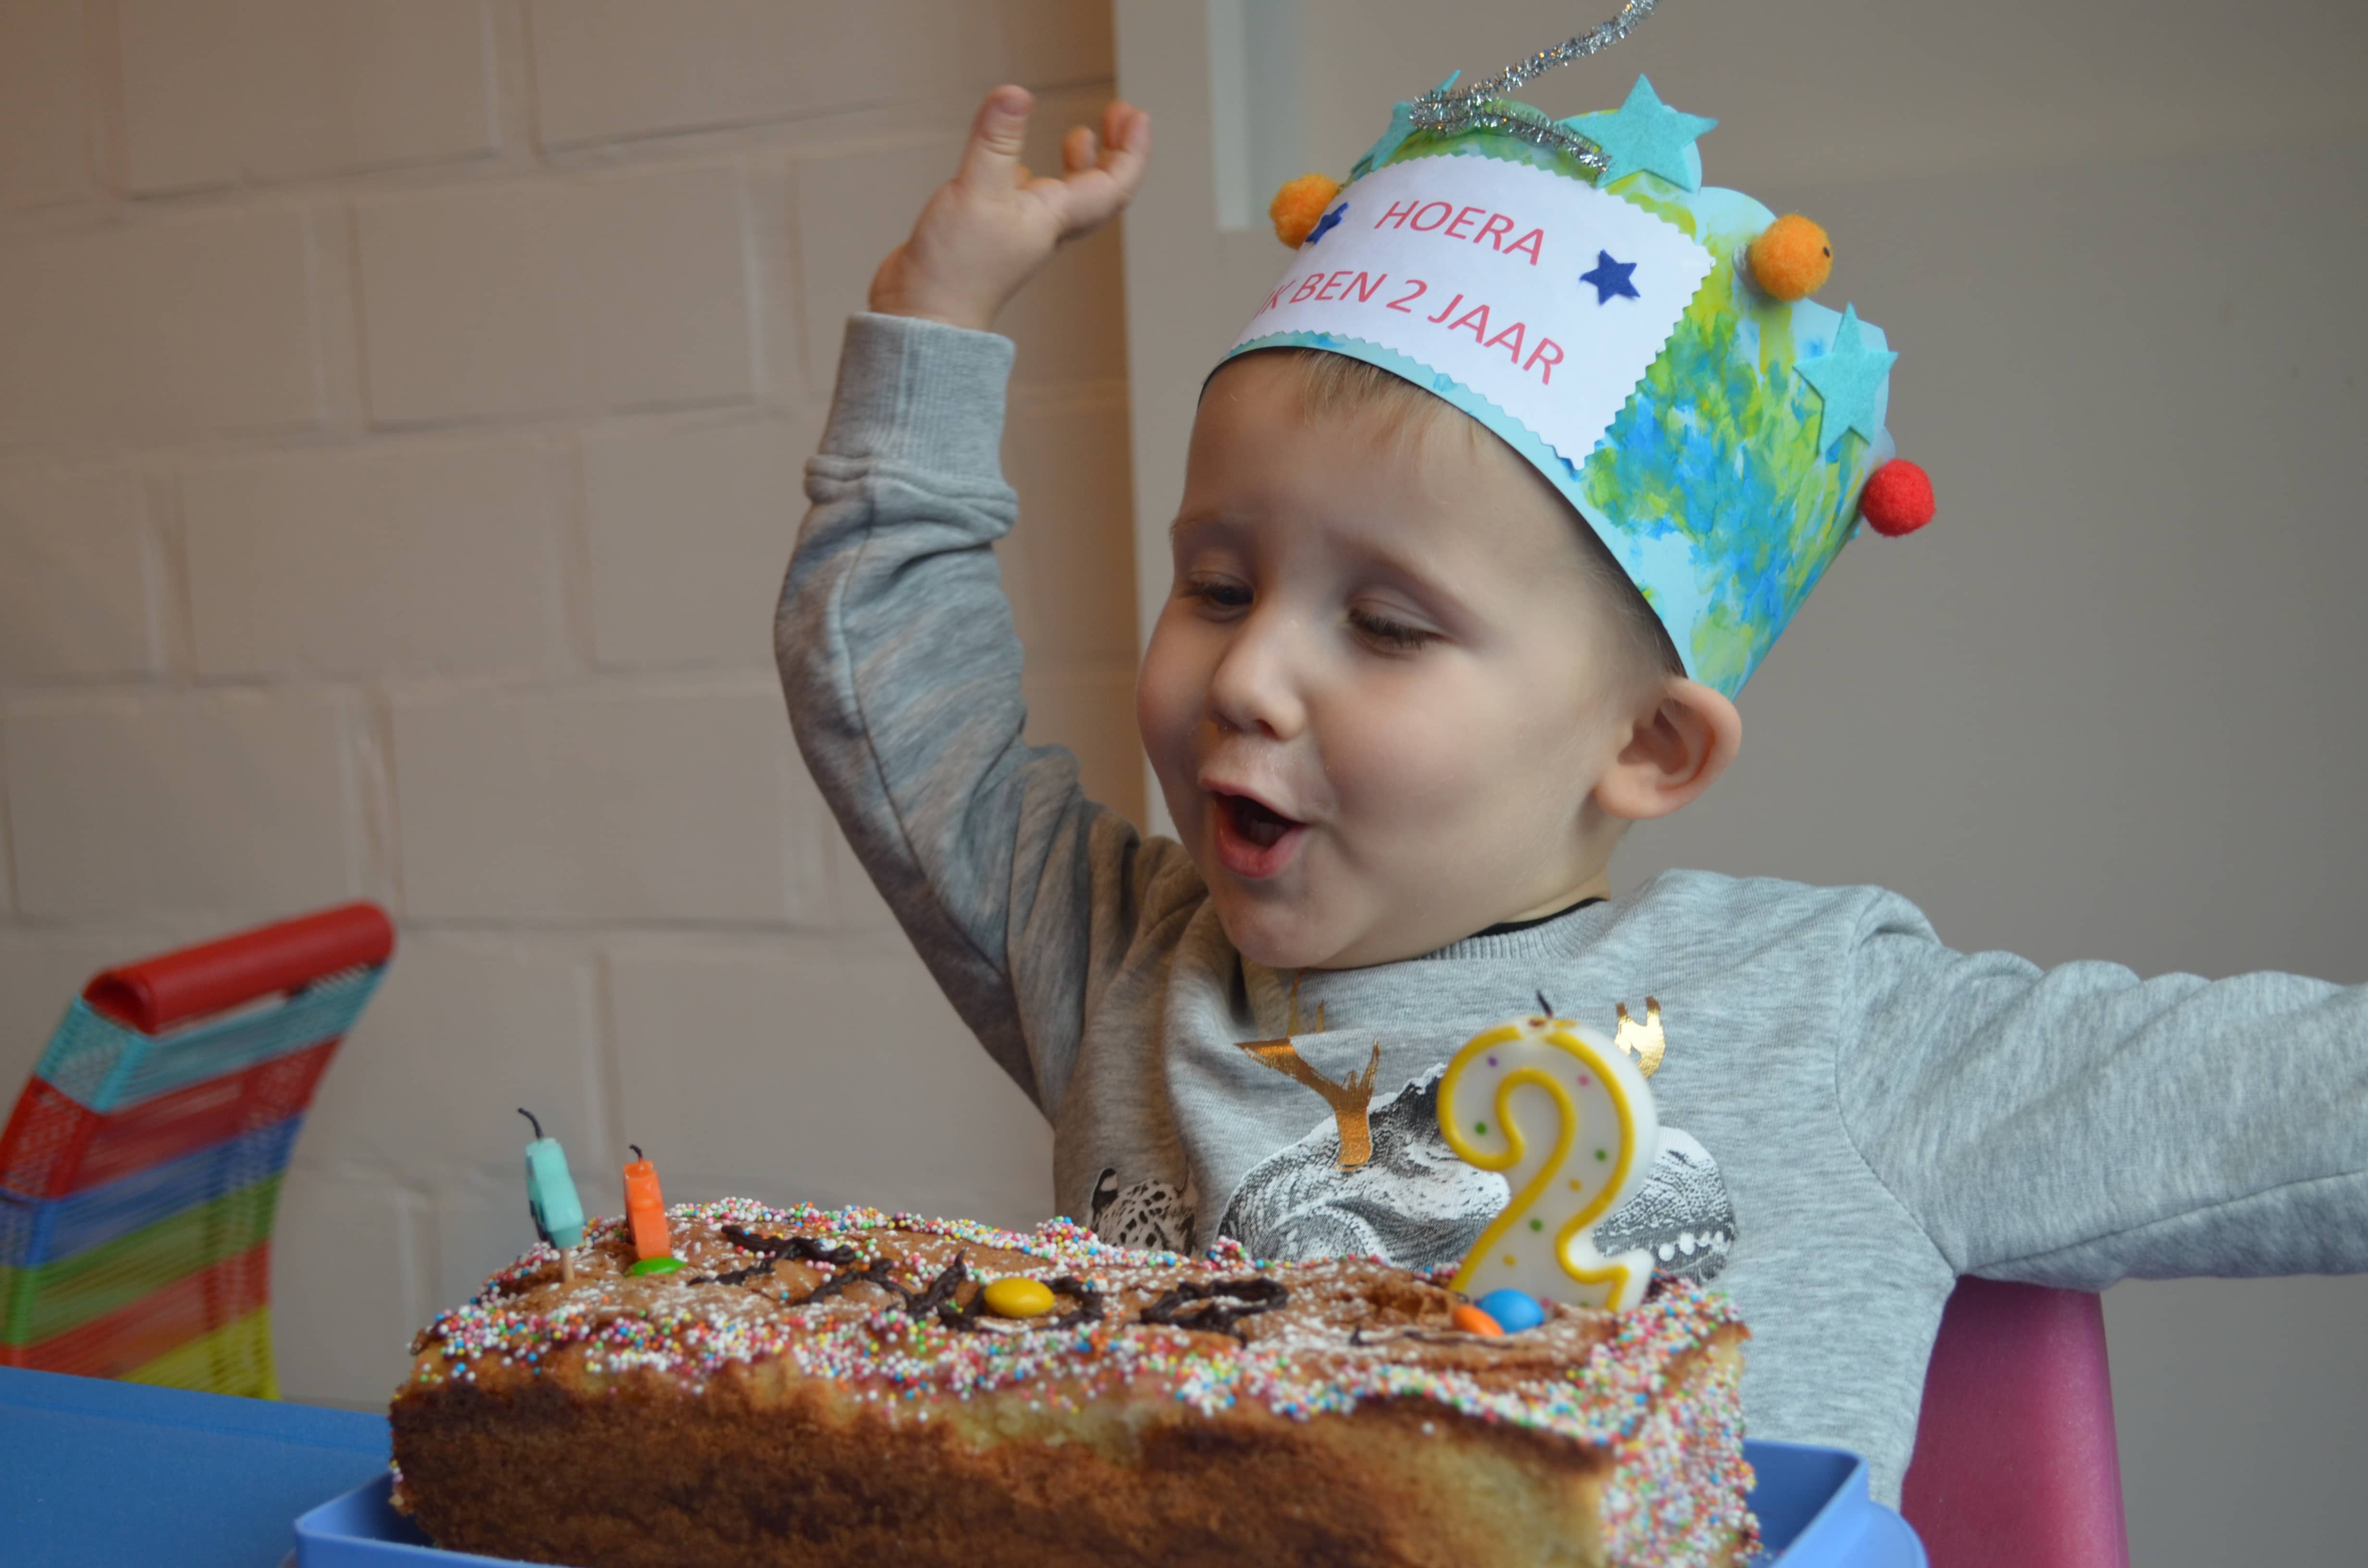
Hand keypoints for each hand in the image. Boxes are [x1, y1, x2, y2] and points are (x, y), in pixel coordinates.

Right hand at [867, 86, 1150, 331]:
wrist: (923, 318)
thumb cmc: (955, 271)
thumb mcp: (976, 192)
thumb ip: (995, 141)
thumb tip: (1016, 95)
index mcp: (1054, 217)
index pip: (1113, 183)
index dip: (1132, 150)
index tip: (1137, 115)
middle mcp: (1044, 225)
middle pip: (1096, 188)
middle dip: (1113, 151)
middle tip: (1119, 114)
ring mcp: (1018, 230)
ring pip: (1062, 195)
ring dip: (1078, 164)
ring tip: (1081, 134)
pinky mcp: (990, 233)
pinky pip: (1025, 201)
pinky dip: (1031, 178)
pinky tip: (1020, 166)